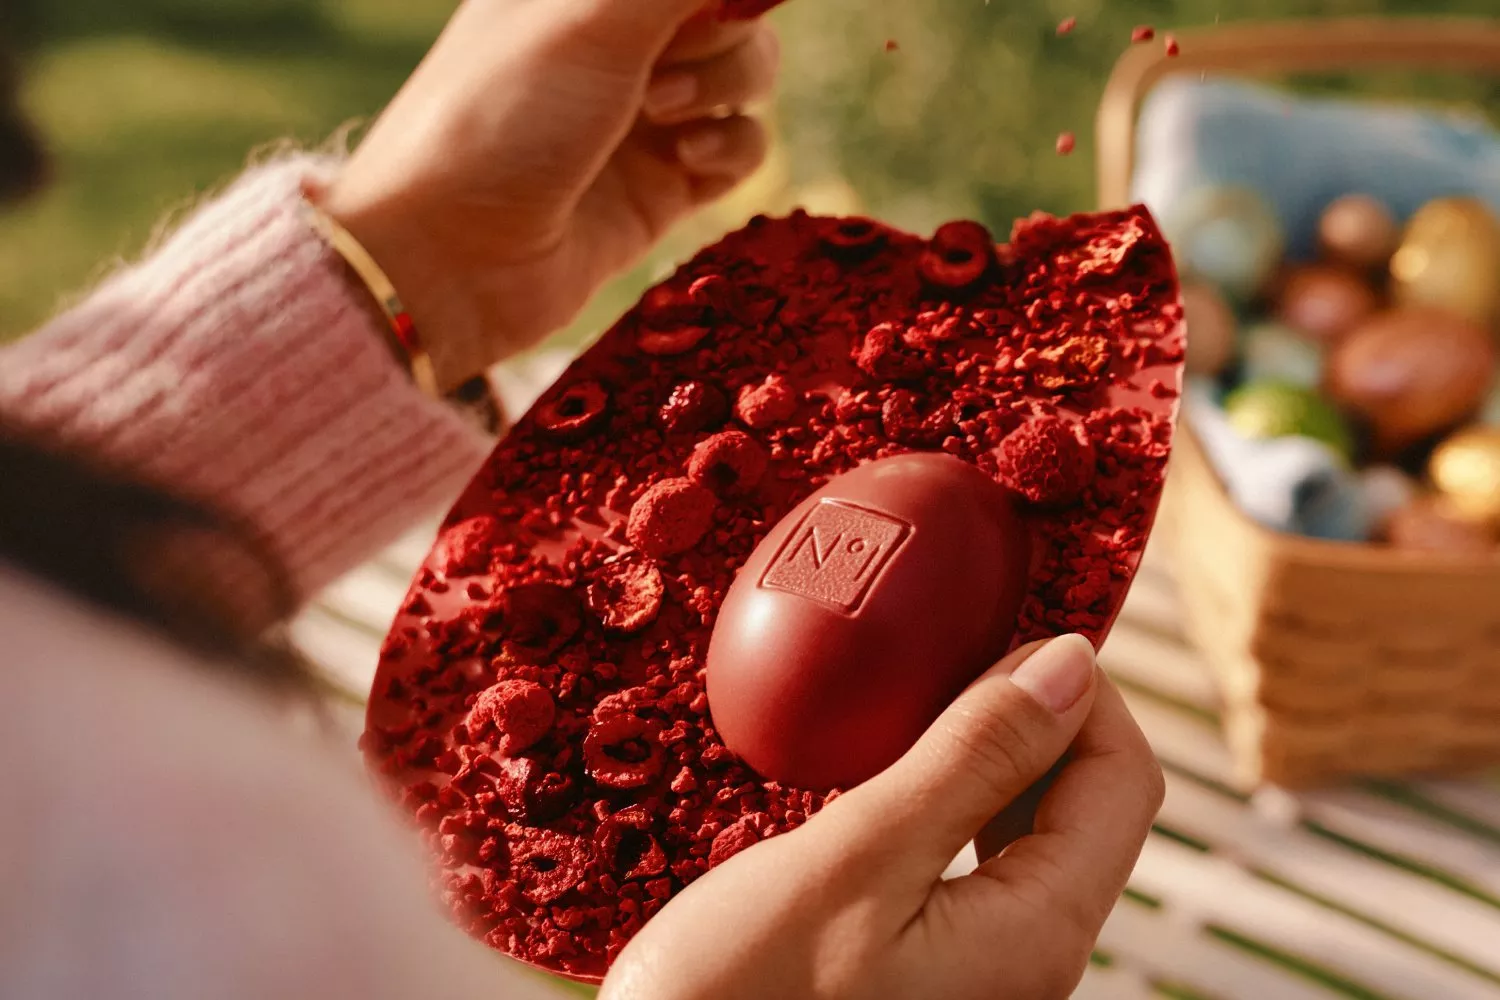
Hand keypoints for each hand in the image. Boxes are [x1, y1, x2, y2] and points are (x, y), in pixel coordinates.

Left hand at [314, 0, 779, 390]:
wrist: (453, 259)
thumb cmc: (500, 117)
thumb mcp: (590, 18)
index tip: (697, 12)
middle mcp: (620, 39)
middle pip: (732, 11)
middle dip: (717, 34)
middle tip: (653, 73)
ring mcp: (648, 112)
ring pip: (749, 72)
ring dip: (724, 84)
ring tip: (659, 115)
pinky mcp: (667, 183)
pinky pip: (744, 145)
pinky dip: (730, 147)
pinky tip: (682, 160)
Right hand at [600, 635, 1165, 999]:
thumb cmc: (734, 996)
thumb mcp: (852, 860)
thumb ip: (969, 761)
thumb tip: (1069, 666)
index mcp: (1036, 935)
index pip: (1122, 778)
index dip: (1079, 688)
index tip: (993, 634)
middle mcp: (1032, 962)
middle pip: (1090, 804)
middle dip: (1038, 715)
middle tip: (946, 660)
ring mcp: (987, 971)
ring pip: (1036, 831)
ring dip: (993, 755)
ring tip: (916, 708)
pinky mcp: (937, 969)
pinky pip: (983, 864)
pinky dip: (954, 801)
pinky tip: (890, 781)